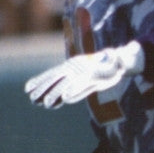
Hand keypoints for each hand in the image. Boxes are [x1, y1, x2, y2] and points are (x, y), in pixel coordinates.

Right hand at [24, 42, 144, 107]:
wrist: (113, 62)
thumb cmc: (117, 63)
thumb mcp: (119, 60)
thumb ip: (119, 58)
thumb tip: (121, 53)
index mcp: (86, 67)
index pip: (75, 79)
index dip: (70, 88)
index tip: (63, 97)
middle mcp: (75, 69)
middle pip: (59, 80)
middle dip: (47, 89)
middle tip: (36, 99)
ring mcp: (70, 73)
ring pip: (53, 81)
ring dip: (42, 89)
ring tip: (32, 99)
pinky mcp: (69, 78)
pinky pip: (55, 84)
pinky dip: (46, 90)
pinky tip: (39, 99)